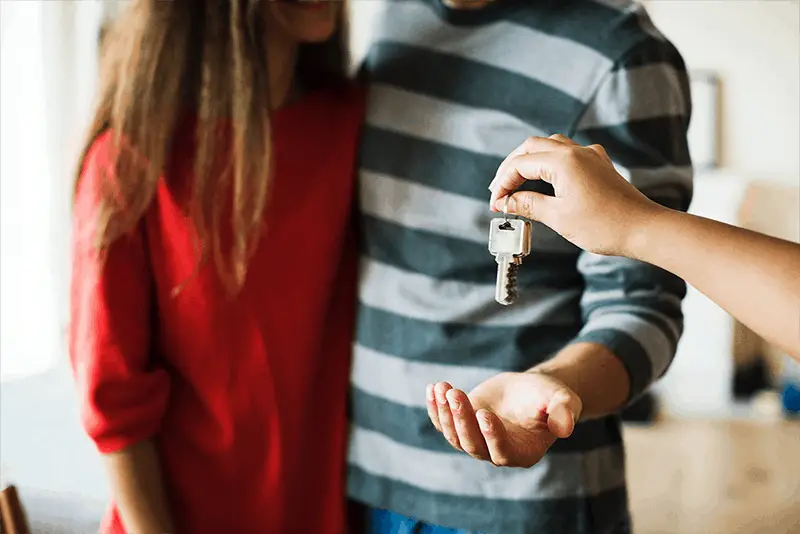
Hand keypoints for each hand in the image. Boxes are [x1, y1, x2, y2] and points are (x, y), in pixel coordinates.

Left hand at [426, 372, 581, 467]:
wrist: (532, 389)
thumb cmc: (550, 396)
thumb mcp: (562, 400)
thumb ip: (564, 412)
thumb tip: (565, 428)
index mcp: (523, 453)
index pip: (502, 452)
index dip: (491, 436)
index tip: (483, 413)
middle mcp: (496, 452)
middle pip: (472, 444)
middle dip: (461, 419)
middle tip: (455, 393)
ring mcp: (476, 440)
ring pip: (454, 435)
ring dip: (445, 412)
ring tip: (442, 387)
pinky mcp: (462, 426)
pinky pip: (443, 423)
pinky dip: (436, 408)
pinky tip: (433, 388)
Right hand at [488, 134, 664, 256]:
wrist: (644, 229)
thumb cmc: (604, 225)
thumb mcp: (559, 218)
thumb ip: (529, 205)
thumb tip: (508, 202)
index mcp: (563, 161)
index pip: (520, 164)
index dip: (503, 184)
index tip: (495, 204)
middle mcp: (576, 152)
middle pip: (531, 147)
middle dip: (511, 167)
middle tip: (499, 191)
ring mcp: (590, 156)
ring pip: (549, 146)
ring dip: (529, 161)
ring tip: (517, 183)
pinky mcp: (599, 165)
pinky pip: (568, 153)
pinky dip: (549, 162)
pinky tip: (546, 178)